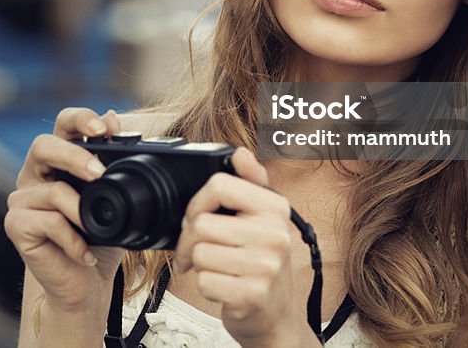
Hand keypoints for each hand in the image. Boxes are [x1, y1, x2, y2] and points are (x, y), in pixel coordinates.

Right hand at [4, 107, 125, 312]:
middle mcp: (36, 173)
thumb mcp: (114, 195)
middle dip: (73, 156)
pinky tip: (85, 253)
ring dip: (81, 212)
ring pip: (51, 190)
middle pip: (43, 145)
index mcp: (59, 159)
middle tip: (100, 173)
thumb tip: (111, 115)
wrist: (85, 283)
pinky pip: (48, 222)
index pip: (63, 124)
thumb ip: (112, 157)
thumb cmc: (99, 237)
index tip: (103, 127)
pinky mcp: (16, 224)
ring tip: (97, 233)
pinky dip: (73, 240)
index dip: (80, 119)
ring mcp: (22, 198)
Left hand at [174, 148, 313, 346]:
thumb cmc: (262, 261)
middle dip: (191, 241)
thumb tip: (240, 152)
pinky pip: (204, 281)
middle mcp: (275, 234)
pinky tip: (223, 285)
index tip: (200, 216)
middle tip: (199, 250)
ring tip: (217, 267)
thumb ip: (251, 181)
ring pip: (199, 253)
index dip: (198, 203)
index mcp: (275, 207)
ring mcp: (266, 265)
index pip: (219, 185)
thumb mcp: (262, 217)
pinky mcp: (253, 294)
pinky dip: (206, 286)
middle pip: (201, 224)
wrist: (276, 315)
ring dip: (199, 265)